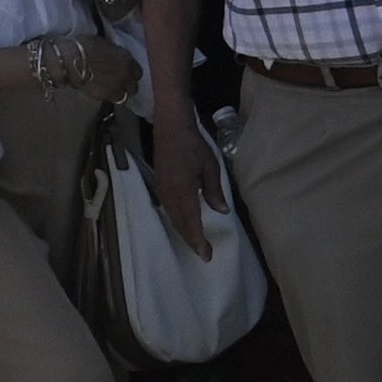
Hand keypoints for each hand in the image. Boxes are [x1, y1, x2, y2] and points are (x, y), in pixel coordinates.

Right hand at [150, 107, 218, 255]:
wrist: (170, 127)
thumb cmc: (193, 145)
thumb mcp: (210, 167)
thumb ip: (214, 191)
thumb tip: (221, 211)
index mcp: (183, 191)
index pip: (191, 222)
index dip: (198, 240)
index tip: (206, 255)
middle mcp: (169, 194)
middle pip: (180, 223)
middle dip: (191, 240)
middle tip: (203, 254)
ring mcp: (161, 189)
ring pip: (172, 217)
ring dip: (184, 231)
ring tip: (195, 243)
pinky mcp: (159, 184)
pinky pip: (168, 208)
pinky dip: (177, 220)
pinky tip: (183, 223)